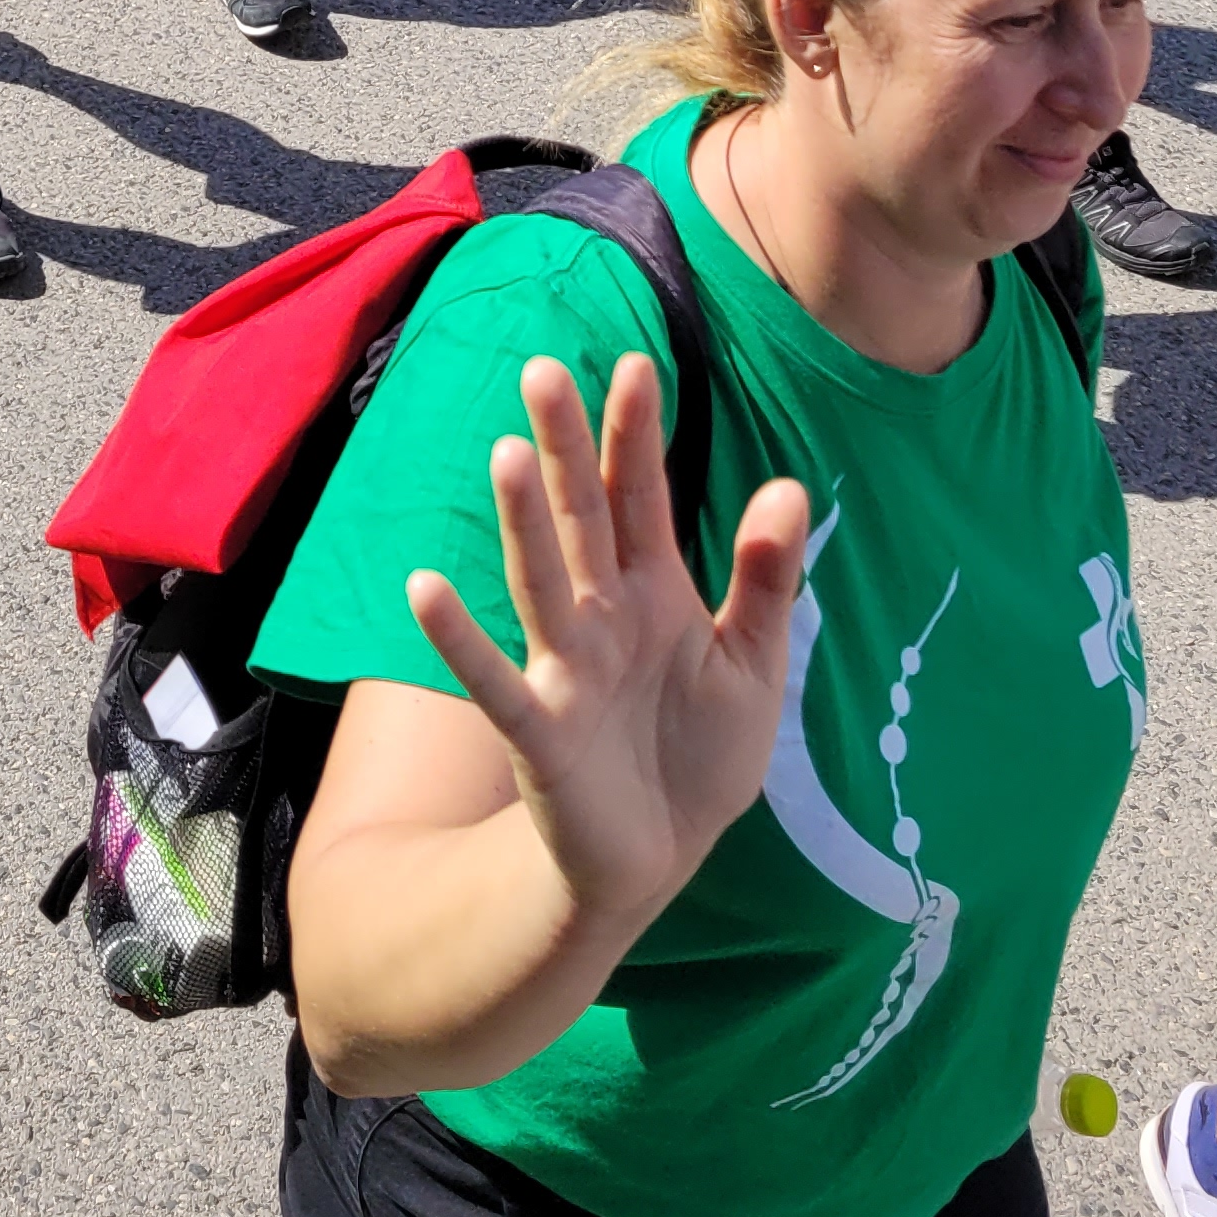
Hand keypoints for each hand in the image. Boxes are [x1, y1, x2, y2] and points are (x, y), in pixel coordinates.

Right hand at [409, 355, 808, 932]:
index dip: (636, 434)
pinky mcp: (541, 731)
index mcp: (655, 590)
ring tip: (505, 454)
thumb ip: (766, 580)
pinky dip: (458, 638)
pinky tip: (425, 588)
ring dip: (522, 520)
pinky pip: (494, 680)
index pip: (643, 496)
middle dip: (566, 447)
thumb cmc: (701, 751)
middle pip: (581, 516)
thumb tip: (792, 485)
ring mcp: (565, 667)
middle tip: (544, 370)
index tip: (636, 362)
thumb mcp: (754, 666)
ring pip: (541, 579)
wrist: (662, 854)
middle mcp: (602, 613)